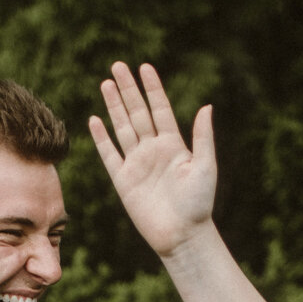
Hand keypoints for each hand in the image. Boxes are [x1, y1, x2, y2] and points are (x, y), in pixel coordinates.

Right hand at [89, 61, 217, 257]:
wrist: (182, 236)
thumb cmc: (199, 204)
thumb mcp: (205, 167)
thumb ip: (203, 137)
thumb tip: (207, 106)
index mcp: (174, 145)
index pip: (160, 109)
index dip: (152, 88)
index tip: (145, 67)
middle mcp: (153, 150)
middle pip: (138, 113)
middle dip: (128, 90)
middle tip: (118, 65)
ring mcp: (137, 164)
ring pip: (122, 128)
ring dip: (114, 106)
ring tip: (106, 83)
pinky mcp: (123, 181)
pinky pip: (109, 155)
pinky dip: (102, 138)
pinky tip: (95, 120)